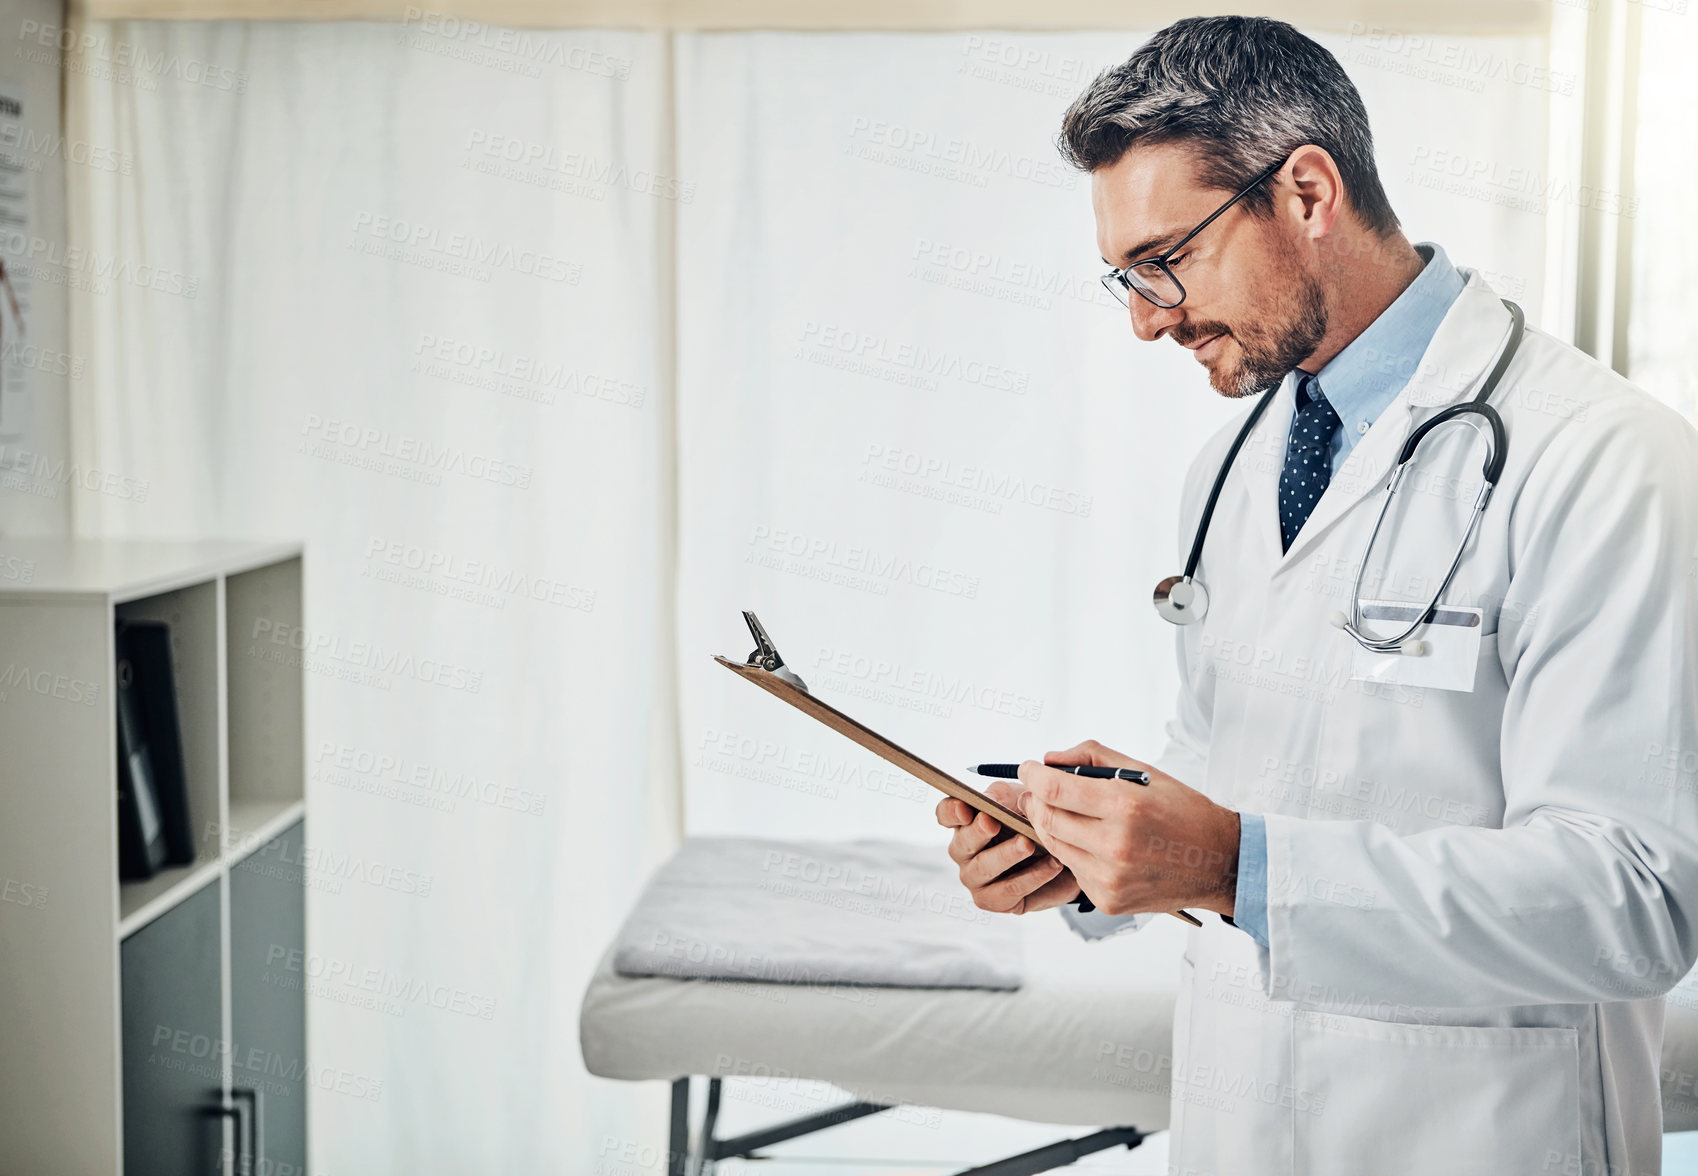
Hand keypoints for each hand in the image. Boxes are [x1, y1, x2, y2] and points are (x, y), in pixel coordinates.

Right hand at [936, 780, 1082, 913]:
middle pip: (961, 844)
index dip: (951, 812)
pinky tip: (1052, 864)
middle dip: (977, 832)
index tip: (965, 808)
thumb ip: (1002, 796)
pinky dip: (1032, 877)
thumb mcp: (1020, 799)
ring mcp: (977, 879)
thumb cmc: (1032, 821)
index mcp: (966, 822)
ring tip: (1029, 844)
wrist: (1065, 854)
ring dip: (1007, 855)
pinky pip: (1011, 890)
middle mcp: (965, 852)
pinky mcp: (996, 901)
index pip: (946, 814)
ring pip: (985, 868)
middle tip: (993, 822)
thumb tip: (991, 800)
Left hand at [1021, 740, 1239, 917]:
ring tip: (1064, 814)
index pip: (1053, 790)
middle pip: (1047, 819)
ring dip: (1051, 827)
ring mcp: (1109, 878)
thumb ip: (1092, 758)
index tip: (1028, 769)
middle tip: (1038, 791)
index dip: (1032, 776)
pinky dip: (1073, 853)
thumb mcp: (1143, 772)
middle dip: (1035, 801)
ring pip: (1054, 846)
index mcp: (1124, 806)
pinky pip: (1073, 870)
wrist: (1218, 862)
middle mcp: (1114, 845)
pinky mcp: (1108, 900)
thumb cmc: (1181, 812)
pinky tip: (1091, 843)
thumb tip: (1049, 760)